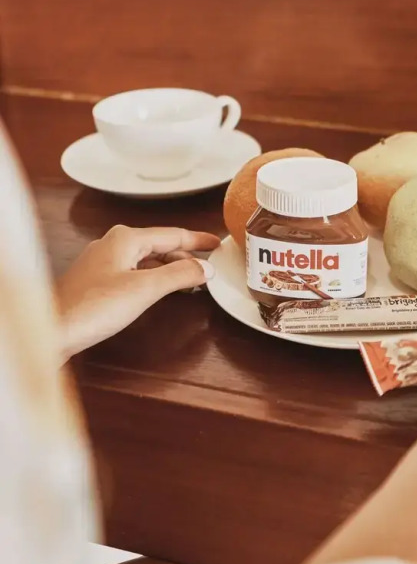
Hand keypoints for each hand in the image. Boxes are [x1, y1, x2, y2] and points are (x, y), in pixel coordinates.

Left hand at [56, 225, 219, 359]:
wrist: (54, 329)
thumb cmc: (91, 308)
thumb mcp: (145, 289)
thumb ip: (180, 275)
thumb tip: (206, 268)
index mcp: (126, 239)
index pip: (173, 235)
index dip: (198, 240)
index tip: (216, 243)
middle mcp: (113, 244)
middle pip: (160, 245)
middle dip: (186, 256)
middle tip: (209, 265)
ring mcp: (104, 262)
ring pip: (148, 259)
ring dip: (171, 268)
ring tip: (193, 278)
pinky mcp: (99, 280)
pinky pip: (136, 271)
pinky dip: (155, 277)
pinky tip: (163, 288)